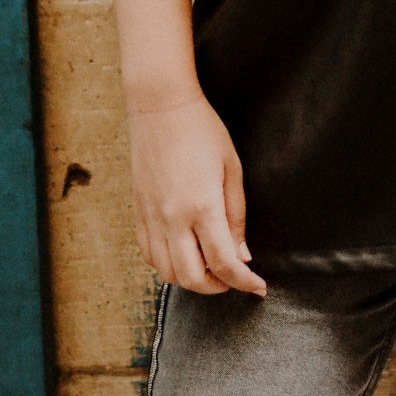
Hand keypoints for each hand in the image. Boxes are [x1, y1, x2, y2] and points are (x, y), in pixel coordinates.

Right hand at [127, 91, 267, 296]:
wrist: (161, 107)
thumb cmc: (203, 130)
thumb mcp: (232, 168)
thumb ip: (236, 215)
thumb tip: (242, 255)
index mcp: (202, 205)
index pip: (224, 262)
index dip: (244, 282)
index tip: (258, 287)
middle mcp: (173, 218)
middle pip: (192, 278)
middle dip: (217, 287)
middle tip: (234, 278)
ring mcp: (151, 217)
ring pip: (167, 273)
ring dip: (191, 280)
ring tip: (210, 267)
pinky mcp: (138, 212)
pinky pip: (149, 255)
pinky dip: (167, 265)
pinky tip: (183, 252)